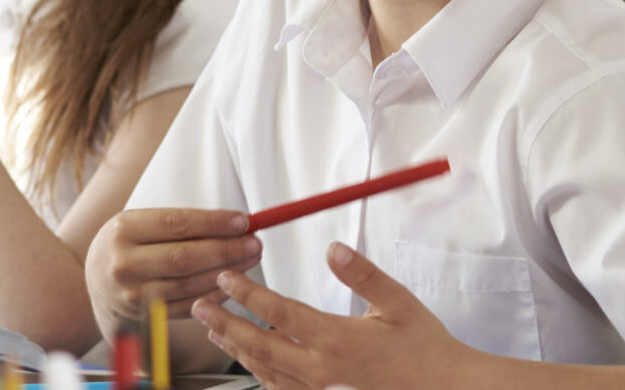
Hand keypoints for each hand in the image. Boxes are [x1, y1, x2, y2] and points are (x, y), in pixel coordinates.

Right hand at [85, 209, 262, 334]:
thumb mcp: (141, 222)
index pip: (177, 224)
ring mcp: (133, 294)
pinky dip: (214, 295)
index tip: (243, 221)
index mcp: (123, 230)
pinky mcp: (145, 317)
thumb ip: (183, 223)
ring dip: (226, 273)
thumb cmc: (128, 244)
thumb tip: (236, 223)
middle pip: (185, 257)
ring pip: (189, 285)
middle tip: (255, 243)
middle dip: (227, 249)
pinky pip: (188, 306)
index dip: (214, 223)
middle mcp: (124, 264)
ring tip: (250, 260)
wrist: (97, 282)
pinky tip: (233, 284)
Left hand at [194, 242, 475, 389]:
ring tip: (216, 329)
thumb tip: (333, 248)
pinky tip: (252, 360)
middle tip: (201, 306)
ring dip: (236, 348)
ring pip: (264, 370)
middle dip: (225, 323)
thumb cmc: (423, 347)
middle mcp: (320, 371)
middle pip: (258, 346)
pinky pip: (280, 389)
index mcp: (336, 341)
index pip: (278, 313)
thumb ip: (362, 274)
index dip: (247, 293)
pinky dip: (259, 372)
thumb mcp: (397, 303)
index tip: (226, 278)